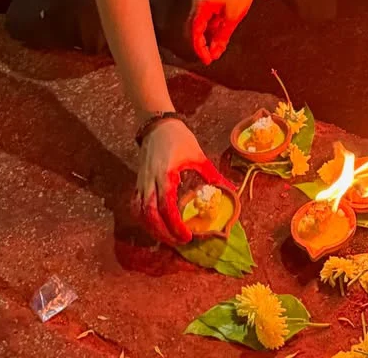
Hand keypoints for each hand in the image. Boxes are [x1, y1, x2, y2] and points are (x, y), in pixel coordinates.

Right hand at [135, 118, 233, 246]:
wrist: (158, 125)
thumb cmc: (179, 139)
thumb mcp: (198, 156)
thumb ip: (212, 175)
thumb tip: (231, 190)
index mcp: (166, 175)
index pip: (166, 208)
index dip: (175, 226)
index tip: (187, 236)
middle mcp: (150, 182)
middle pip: (150, 216)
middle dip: (164, 233)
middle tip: (179, 242)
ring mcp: (141, 183)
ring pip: (140, 214)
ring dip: (153, 229)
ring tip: (168, 237)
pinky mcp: (138, 183)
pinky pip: (136, 207)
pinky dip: (144, 220)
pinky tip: (154, 225)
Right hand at [189, 0, 261, 63]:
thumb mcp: (232, 18)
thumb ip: (221, 37)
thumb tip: (215, 51)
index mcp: (201, 5)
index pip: (194, 32)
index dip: (199, 48)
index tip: (206, 59)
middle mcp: (199, 3)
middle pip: (194, 30)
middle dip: (202, 45)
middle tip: (210, 57)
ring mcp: (205, 3)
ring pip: (202, 26)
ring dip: (208, 39)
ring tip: (218, 50)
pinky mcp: (212, 3)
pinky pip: (208, 21)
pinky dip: (213, 31)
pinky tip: (221, 39)